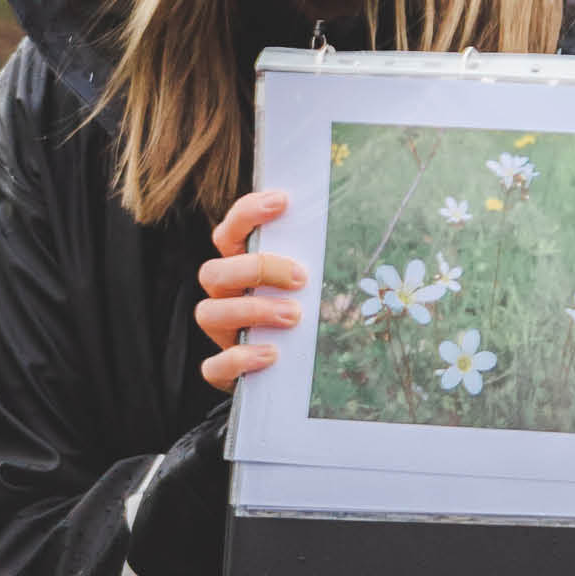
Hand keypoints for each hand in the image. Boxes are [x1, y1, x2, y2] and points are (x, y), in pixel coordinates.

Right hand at [191, 191, 308, 388]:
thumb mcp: (314, 288)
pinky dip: (238, 359)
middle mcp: (225, 297)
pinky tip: (270, 355)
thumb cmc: (307, 318)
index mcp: (242, 270)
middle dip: (257, 269)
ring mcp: (222, 333)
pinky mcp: (223, 369)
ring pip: (208, 312)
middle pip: (214, 271)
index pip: (229, 233)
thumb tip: (366, 235)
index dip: (248, 213)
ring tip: (294, 316)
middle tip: (301, 277)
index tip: (282, 202)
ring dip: (252, 310)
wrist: (291, 374)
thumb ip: (322, 264)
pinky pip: (213, 365)